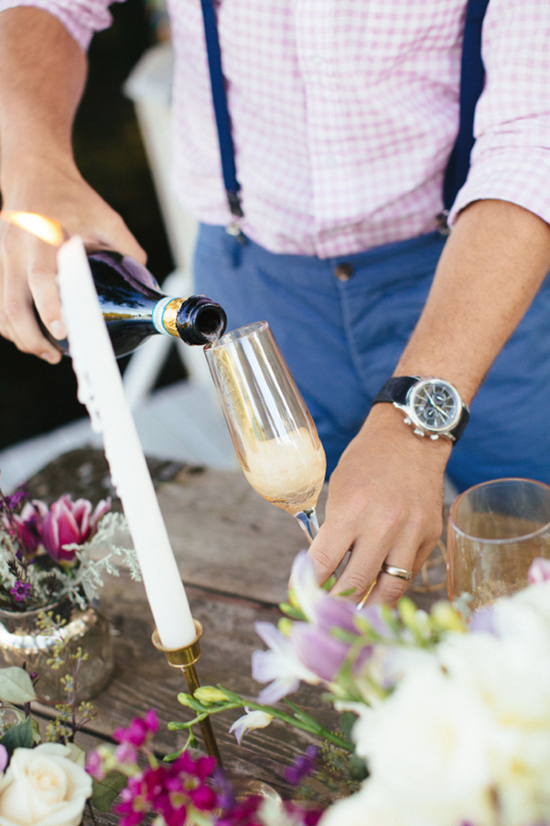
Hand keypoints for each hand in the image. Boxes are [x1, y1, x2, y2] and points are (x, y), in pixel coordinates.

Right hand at [0, 158, 145, 361]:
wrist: (31, 171)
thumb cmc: (70, 196)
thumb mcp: (105, 216)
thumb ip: (126, 246)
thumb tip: (147, 277)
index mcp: (42, 240)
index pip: (40, 281)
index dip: (49, 309)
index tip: (62, 332)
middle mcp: (15, 253)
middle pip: (11, 306)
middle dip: (31, 338)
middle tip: (55, 357)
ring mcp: (1, 260)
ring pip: (1, 310)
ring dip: (20, 336)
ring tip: (46, 352)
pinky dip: (11, 324)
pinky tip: (32, 335)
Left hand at [308, 404, 450, 605]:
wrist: (412, 438)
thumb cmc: (366, 461)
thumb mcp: (339, 489)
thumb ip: (334, 530)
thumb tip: (324, 569)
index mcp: (351, 510)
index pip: (323, 563)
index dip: (307, 586)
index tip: (298, 598)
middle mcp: (383, 525)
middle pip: (355, 584)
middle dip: (334, 605)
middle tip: (322, 617)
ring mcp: (410, 533)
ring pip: (388, 590)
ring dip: (367, 609)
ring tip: (353, 621)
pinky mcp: (430, 537)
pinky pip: (409, 574)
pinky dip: (391, 587)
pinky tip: (378, 594)